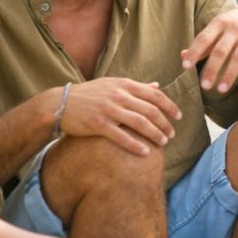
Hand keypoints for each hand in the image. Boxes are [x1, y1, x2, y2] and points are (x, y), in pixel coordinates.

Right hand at [59, 78, 180, 154]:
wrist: (59, 103)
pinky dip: (135, 145)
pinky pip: (121, 136)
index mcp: (124, 85)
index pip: (154, 94)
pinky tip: (145, 152)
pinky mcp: (98, 124)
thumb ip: (136, 87)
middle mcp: (119, 95)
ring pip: (140, 123)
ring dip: (155, 134)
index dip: (169, 106)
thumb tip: (157, 85)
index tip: (178, 117)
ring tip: (163, 142)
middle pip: (150, 110)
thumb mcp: (113, 85)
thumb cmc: (89, 94)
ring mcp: (109, 110)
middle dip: (165, 123)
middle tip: (172, 134)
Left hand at [181, 2, 237, 92]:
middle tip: (205, 86)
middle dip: (212, 69)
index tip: (185, 67)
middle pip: (221, 50)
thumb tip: (182, 56)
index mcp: (221, 22)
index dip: (194, 52)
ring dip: (230, 75)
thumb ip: (204, 42)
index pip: (204, 38)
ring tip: (221, 90)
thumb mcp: (221, 26)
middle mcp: (236, 27)